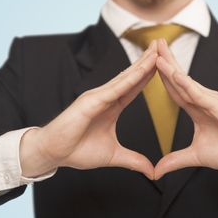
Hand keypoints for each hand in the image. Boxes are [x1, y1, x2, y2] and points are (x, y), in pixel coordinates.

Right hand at [20, 41, 158, 179]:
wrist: (53, 153)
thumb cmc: (77, 151)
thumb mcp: (113, 156)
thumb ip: (133, 160)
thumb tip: (151, 171)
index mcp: (112, 106)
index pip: (135, 87)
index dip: (149, 76)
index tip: (164, 65)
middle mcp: (105, 97)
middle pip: (132, 77)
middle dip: (148, 62)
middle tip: (163, 47)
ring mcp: (97, 97)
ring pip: (124, 78)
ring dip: (141, 65)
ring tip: (156, 52)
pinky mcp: (89, 101)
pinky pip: (114, 89)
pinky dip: (128, 79)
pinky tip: (140, 71)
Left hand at [154, 39, 217, 180]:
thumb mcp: (196, 156)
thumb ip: (175, 160)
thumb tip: (156, 171)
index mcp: (198, 108)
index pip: (176, 89)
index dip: (162, 76)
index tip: (148, 63)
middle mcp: (204, 100)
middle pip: (179, 79)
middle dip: (165, 61)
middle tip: (153, 43)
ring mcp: (213, 101)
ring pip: (187, 82)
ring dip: (171, 66)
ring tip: (158, 51)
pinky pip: (199, 93)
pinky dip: (185, 83)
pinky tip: (173, 74)